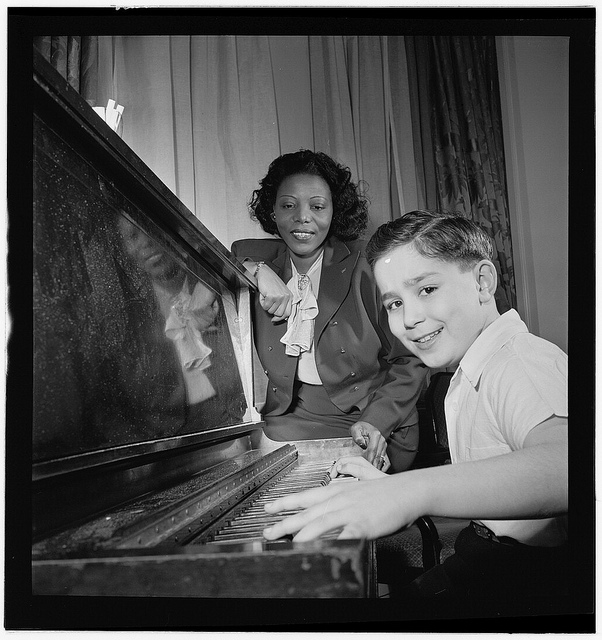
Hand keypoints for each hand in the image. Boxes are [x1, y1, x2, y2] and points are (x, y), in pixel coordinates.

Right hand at [255, 264, 292, 322]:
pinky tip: (264, 295)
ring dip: (266, 305)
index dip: (280, 318)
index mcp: (290, 296)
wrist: (265, 273)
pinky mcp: (272, 296)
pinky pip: (265, 306)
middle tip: (269, 303)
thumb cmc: (271, 282)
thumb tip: (278, 316)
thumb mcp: (281, 292)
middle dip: (272, 310)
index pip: (288, 313)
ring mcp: (279, 297)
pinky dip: (262, 302)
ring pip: (271, 311)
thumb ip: (282, 303)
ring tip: (267, 297)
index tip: (275, 319)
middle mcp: (286, 297)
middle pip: (279, 314)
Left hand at [262, 475, 413, 541]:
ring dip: (302, 535)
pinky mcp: (364, 524)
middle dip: (285, 523)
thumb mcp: (358, 483)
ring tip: (289, 545)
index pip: (305, 496)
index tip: (269, 508)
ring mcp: (350, 511)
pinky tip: (324, 550)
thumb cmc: (385, 489)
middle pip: (307, 512)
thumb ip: (343, 488)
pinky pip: (345, 534)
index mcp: (337, 491)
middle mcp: (339, 499)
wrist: (407, 490)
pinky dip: (334, 542)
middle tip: (268, 533)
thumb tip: (332, 486)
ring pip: (320, 523)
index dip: (285, 503)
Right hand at [329, 455, 386, 479]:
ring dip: (336, 475)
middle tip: (328, 479)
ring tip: (332, 482)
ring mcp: (356, 469)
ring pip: (342, 470)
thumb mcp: (364, 473)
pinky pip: (345, 475)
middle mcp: (356, 463)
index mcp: (357, 460)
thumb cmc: (377, 480)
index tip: (330, 476)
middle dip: (333, 471)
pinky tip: (340, 484)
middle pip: (340, 464)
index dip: (334, 468)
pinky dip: (341, 479)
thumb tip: (339, 467)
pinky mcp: (357, 475)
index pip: (340, 460)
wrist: (386, 488)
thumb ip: (352, 468)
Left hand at [349, 421, 389, 470]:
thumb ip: (357, 435)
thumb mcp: (356, 429)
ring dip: (376, 467)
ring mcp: (384, 445)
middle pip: (377, 456)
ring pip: (381, 459)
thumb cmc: (361, 428)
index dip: (368, 459)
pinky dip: (383, 466)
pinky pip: (386, 460)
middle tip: (367, 474)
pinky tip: (378, 471)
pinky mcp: (384, 449)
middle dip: (372, 465)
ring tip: (371, 475)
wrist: (367, 426)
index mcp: (375, 435)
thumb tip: (361, 443)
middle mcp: (381, 441)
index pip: (372, 450)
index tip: (364, 466)